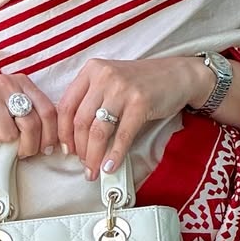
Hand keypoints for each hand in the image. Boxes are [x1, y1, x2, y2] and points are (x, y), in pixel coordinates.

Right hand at [0, 74, 58, 158]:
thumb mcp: (10, 103)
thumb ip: (28, 116)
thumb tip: (46, 147)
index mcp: (21, 82)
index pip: (47, 111)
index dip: (50, 135)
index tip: (45, 149)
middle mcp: (6, 83)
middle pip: (31, 124)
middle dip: (28, 146)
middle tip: (20, 153)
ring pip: (8, 134)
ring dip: (0, 142)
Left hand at [57, 57, 211, 180]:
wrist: (176, 75)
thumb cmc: (141, 81)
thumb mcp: (110, 80)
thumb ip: (91, 99)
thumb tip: (74, 136)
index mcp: (91, 70)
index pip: (66, 105)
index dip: (63, 132)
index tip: (66, 149)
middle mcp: (104, 76)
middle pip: (80, 121)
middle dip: (79, 149)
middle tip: (83, 164)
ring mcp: (122, 89)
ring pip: (98, 131)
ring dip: (94, 156)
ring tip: (94, 170)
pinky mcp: (141, 103)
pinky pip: (122, 136)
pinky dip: (114, 155)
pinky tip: (110, 166)